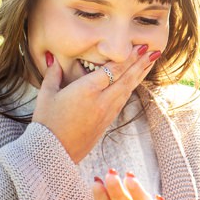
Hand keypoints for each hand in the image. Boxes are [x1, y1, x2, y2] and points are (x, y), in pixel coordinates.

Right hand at [32, 45, 157, 160]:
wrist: (54, 152)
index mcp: (87, 90)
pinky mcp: (107, 122)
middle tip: (154, 51)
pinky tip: (134, 82)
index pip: (114, 70)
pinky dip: (131, 88)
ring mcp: (106, 112)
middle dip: (141, 63)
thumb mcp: (46, 95)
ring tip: (149, 62)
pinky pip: (123, 101)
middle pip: (126, 79)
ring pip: (127, 90)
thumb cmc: (47, 123)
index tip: (141, 47)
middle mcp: (101, 100)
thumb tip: (53, 58)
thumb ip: (52, 74)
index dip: (129, 58)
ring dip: (139, 75)